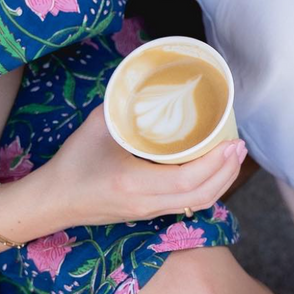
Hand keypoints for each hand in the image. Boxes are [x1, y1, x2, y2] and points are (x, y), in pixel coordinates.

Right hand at [44, 107, 245, 228]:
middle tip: (240, 146)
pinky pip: (190, 204)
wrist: (53, 201)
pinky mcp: (152, 213)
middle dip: (228, 171)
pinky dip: (209, 187)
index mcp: (133, 183)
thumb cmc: (73, 163)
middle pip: (203, 195)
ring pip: (200, 203)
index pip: (186, 180)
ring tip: (234, 156)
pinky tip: (215, 169)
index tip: (231, 142)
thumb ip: (125, 106)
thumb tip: (151, 80)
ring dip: (223, 181)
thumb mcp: (96, 127)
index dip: (214, 163)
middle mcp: (147, 203)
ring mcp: (151, 212)